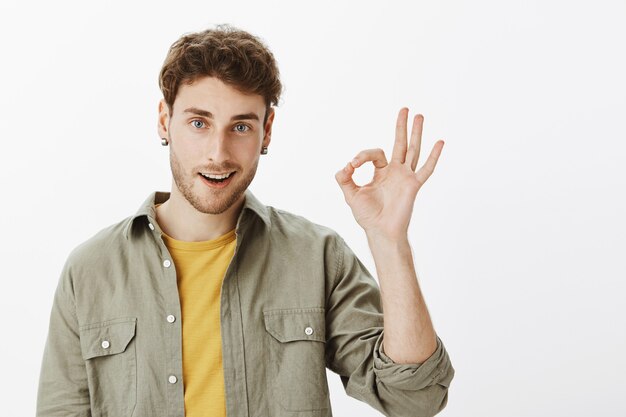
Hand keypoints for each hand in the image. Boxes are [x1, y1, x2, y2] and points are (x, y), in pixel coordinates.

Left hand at [335, 108, 443, 239]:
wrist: (380, 231)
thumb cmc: (368, 216)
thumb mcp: (351, 194)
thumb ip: (344, 179)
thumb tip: (345, 166)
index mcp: (381, 173)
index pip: (374, 154)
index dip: (362, 156)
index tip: (352, 165)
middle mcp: (395, 172)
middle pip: (400, 143)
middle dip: (401, 126)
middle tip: (405, 109)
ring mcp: (405, 177)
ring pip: (413, 150)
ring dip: (416, 133)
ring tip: (419, 115)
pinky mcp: (413, 185)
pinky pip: (426, 169)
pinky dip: (434, 156)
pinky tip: (440, 141)